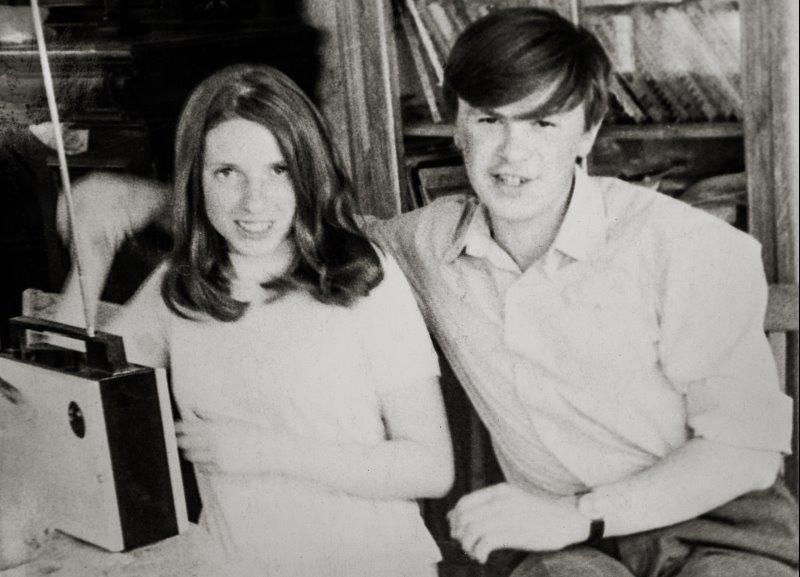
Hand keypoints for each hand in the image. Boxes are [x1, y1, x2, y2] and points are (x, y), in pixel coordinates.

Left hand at [175, 411, 275, 474]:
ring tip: (193, 450)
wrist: (269, 450)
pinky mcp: (220, 468)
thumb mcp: (230, 421)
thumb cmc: (250, 433)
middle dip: (179, 441)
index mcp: (215, 427)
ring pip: (190, 456)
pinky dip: (200, 464)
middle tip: (179, 440)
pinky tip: (207, 459)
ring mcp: (216, 456)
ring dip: (189, 453)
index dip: (176, 428)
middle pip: (183, 442)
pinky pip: (201, 468)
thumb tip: (192, 409)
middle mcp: (213, 441)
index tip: (173, 428)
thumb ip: (209, 416)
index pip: (186, 427)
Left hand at [447, 483, 588, 562]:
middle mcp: (500, 501)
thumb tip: (454, 516)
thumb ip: (487, 505)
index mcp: (498, 491)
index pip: (464, 503)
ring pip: (472, 531)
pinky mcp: (513, 533)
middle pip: (465, 518)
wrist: (566, 519)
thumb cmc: (537, 513)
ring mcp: (506, 516)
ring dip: (468, 545)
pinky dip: (478, 552)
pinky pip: (484, 543)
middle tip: (466, 545)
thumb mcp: (511, 500)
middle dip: (459, 535)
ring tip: (475, 552)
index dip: (455, 520)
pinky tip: (483, 557)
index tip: (458, 532)